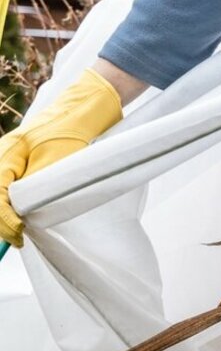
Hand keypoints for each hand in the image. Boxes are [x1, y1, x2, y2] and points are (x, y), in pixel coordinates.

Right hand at [0, 68, 122, 246]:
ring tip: (18, 233)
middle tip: (18, 239)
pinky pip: (11, 189)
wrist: (83, 111)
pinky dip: (13, 206)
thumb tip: (23, 212)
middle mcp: (4, 157)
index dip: (5, 218)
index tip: (19, 232)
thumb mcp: (55, 162)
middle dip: (2, 219)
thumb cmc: (71, 132)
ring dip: (6, 214)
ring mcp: (13, 161)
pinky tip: (22, 219)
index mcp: (7, 155)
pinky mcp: (24, 165)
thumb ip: (36, 185)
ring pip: (2, 193)